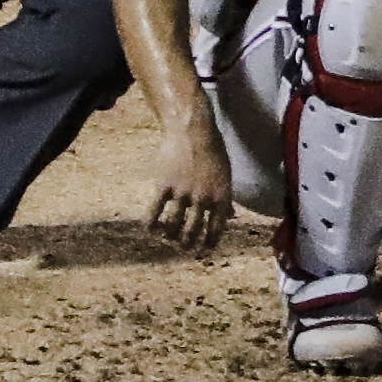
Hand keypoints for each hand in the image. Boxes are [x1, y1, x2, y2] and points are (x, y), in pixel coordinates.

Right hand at [149, 119, 233, 254]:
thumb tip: (231, 216)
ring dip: (170, 236)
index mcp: (221, 195)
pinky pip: (156, 212)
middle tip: (184, 247)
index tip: (205, 249)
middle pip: (194, 230)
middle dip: (188, 243)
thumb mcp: (226, 174)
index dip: (211, 241)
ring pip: (174, 225)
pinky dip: (152, 224)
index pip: (217, 226)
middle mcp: (203, 198)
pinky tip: (151, 229)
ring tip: (168, 238)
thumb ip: (226, 198)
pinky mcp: (164, 187)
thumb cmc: (213, 151)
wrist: (192, 132)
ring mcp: (182, 193)